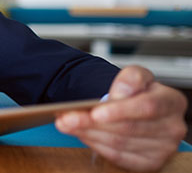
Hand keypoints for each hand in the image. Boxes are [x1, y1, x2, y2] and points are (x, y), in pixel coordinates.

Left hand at [56, 65, 187, 171]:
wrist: (135, 108)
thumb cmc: (137, 93)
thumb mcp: (135, 76)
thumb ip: (131, 78)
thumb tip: (121, 91)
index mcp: (172, 102)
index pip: (147, 107)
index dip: (119, 111)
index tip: (95, 112)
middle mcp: (172, 127)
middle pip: (128, 128)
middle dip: (92, 123)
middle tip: (66, 117)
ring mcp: (163, 148)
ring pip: (119, 143)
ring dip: (89, 134)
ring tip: (67, 123)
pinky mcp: (150, 162)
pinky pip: (118, 157)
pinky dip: (96, 145)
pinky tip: (82, 134)